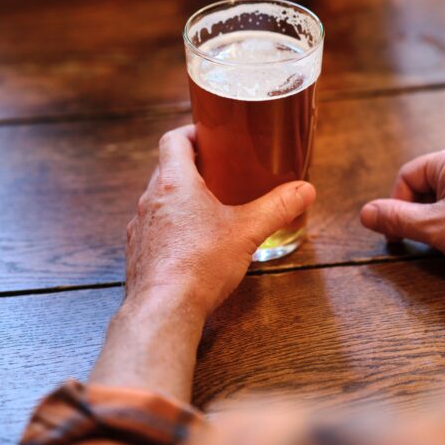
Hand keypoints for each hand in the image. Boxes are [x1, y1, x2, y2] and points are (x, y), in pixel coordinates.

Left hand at [91, 124, 315, 399]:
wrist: (162, 312)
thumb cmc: (200, 264)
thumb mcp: (247, 231)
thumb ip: (278, 207)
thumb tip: (306, 190)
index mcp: (174, 182)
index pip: (174, 139)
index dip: (192, 132)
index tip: (213, 136)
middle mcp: (151, 198)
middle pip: (168, 167)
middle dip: (194, 165)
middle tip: (222, 169)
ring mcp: (140, 226)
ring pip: (160, 197)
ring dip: (182, 196)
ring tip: (211, 205)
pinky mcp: (138, 252)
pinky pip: (155, 226)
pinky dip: (172, 224)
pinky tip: (193, 241)